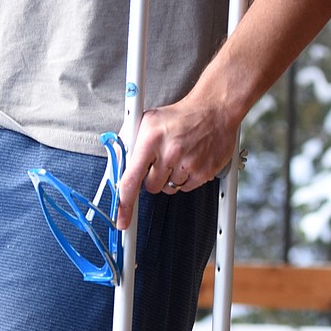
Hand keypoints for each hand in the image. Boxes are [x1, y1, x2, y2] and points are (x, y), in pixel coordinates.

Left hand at [115, 93, 239, 227]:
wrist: (214, 110)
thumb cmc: (179, 115)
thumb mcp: (147, 120)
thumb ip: (129, 142)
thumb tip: (116, 165)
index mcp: (151, 139)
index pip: (131, 179)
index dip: (124, 204)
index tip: (121, 220)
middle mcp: (170, 153)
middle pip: (151, 187)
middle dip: (152, 178)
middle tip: (161, 160)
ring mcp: (189, 164)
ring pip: (169, 189)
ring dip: (170, 178)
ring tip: (178, 156)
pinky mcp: (204, 172)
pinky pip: (186, 188)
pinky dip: (185, 179)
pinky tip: (190, 160)